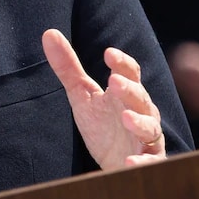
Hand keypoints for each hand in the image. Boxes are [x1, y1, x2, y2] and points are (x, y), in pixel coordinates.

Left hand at [42, 28, 165, 168]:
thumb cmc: (103, 127)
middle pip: (140, 98)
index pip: (130, 74)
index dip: (122, 63)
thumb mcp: (82, 96)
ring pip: (150, 128)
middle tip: (114, 81)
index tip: (108, 53)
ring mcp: (147, 138)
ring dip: (139, 123)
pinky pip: (149, 162)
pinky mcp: (148, 162)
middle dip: (129, 90)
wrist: (116, 165)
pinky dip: (141, 163)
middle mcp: (142, 113)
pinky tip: (129, 163)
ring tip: (125, 118)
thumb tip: (48, 32)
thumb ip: (68, 67)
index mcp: (126, 94)